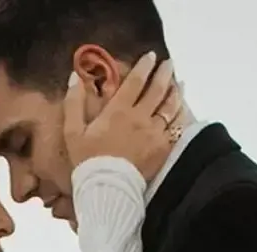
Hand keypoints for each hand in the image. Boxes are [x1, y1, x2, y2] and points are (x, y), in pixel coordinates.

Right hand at [63, 51, 182, 182]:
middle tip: (168, 64)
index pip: (136, 81)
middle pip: (157, 90)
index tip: (150, 56)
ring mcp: (153, 134)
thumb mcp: (73, 133)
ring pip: (170, 107)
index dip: (144, 66)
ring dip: (175, 93)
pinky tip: (183, 111)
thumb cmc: (88, 162)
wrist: (107, 190)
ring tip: (179, 84)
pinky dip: (180, 117)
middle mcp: (139, 118)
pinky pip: (175, 129)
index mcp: (118, 111)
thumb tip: (74, 78)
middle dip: (164, 74)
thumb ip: (73, 104)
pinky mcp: (162, 150)